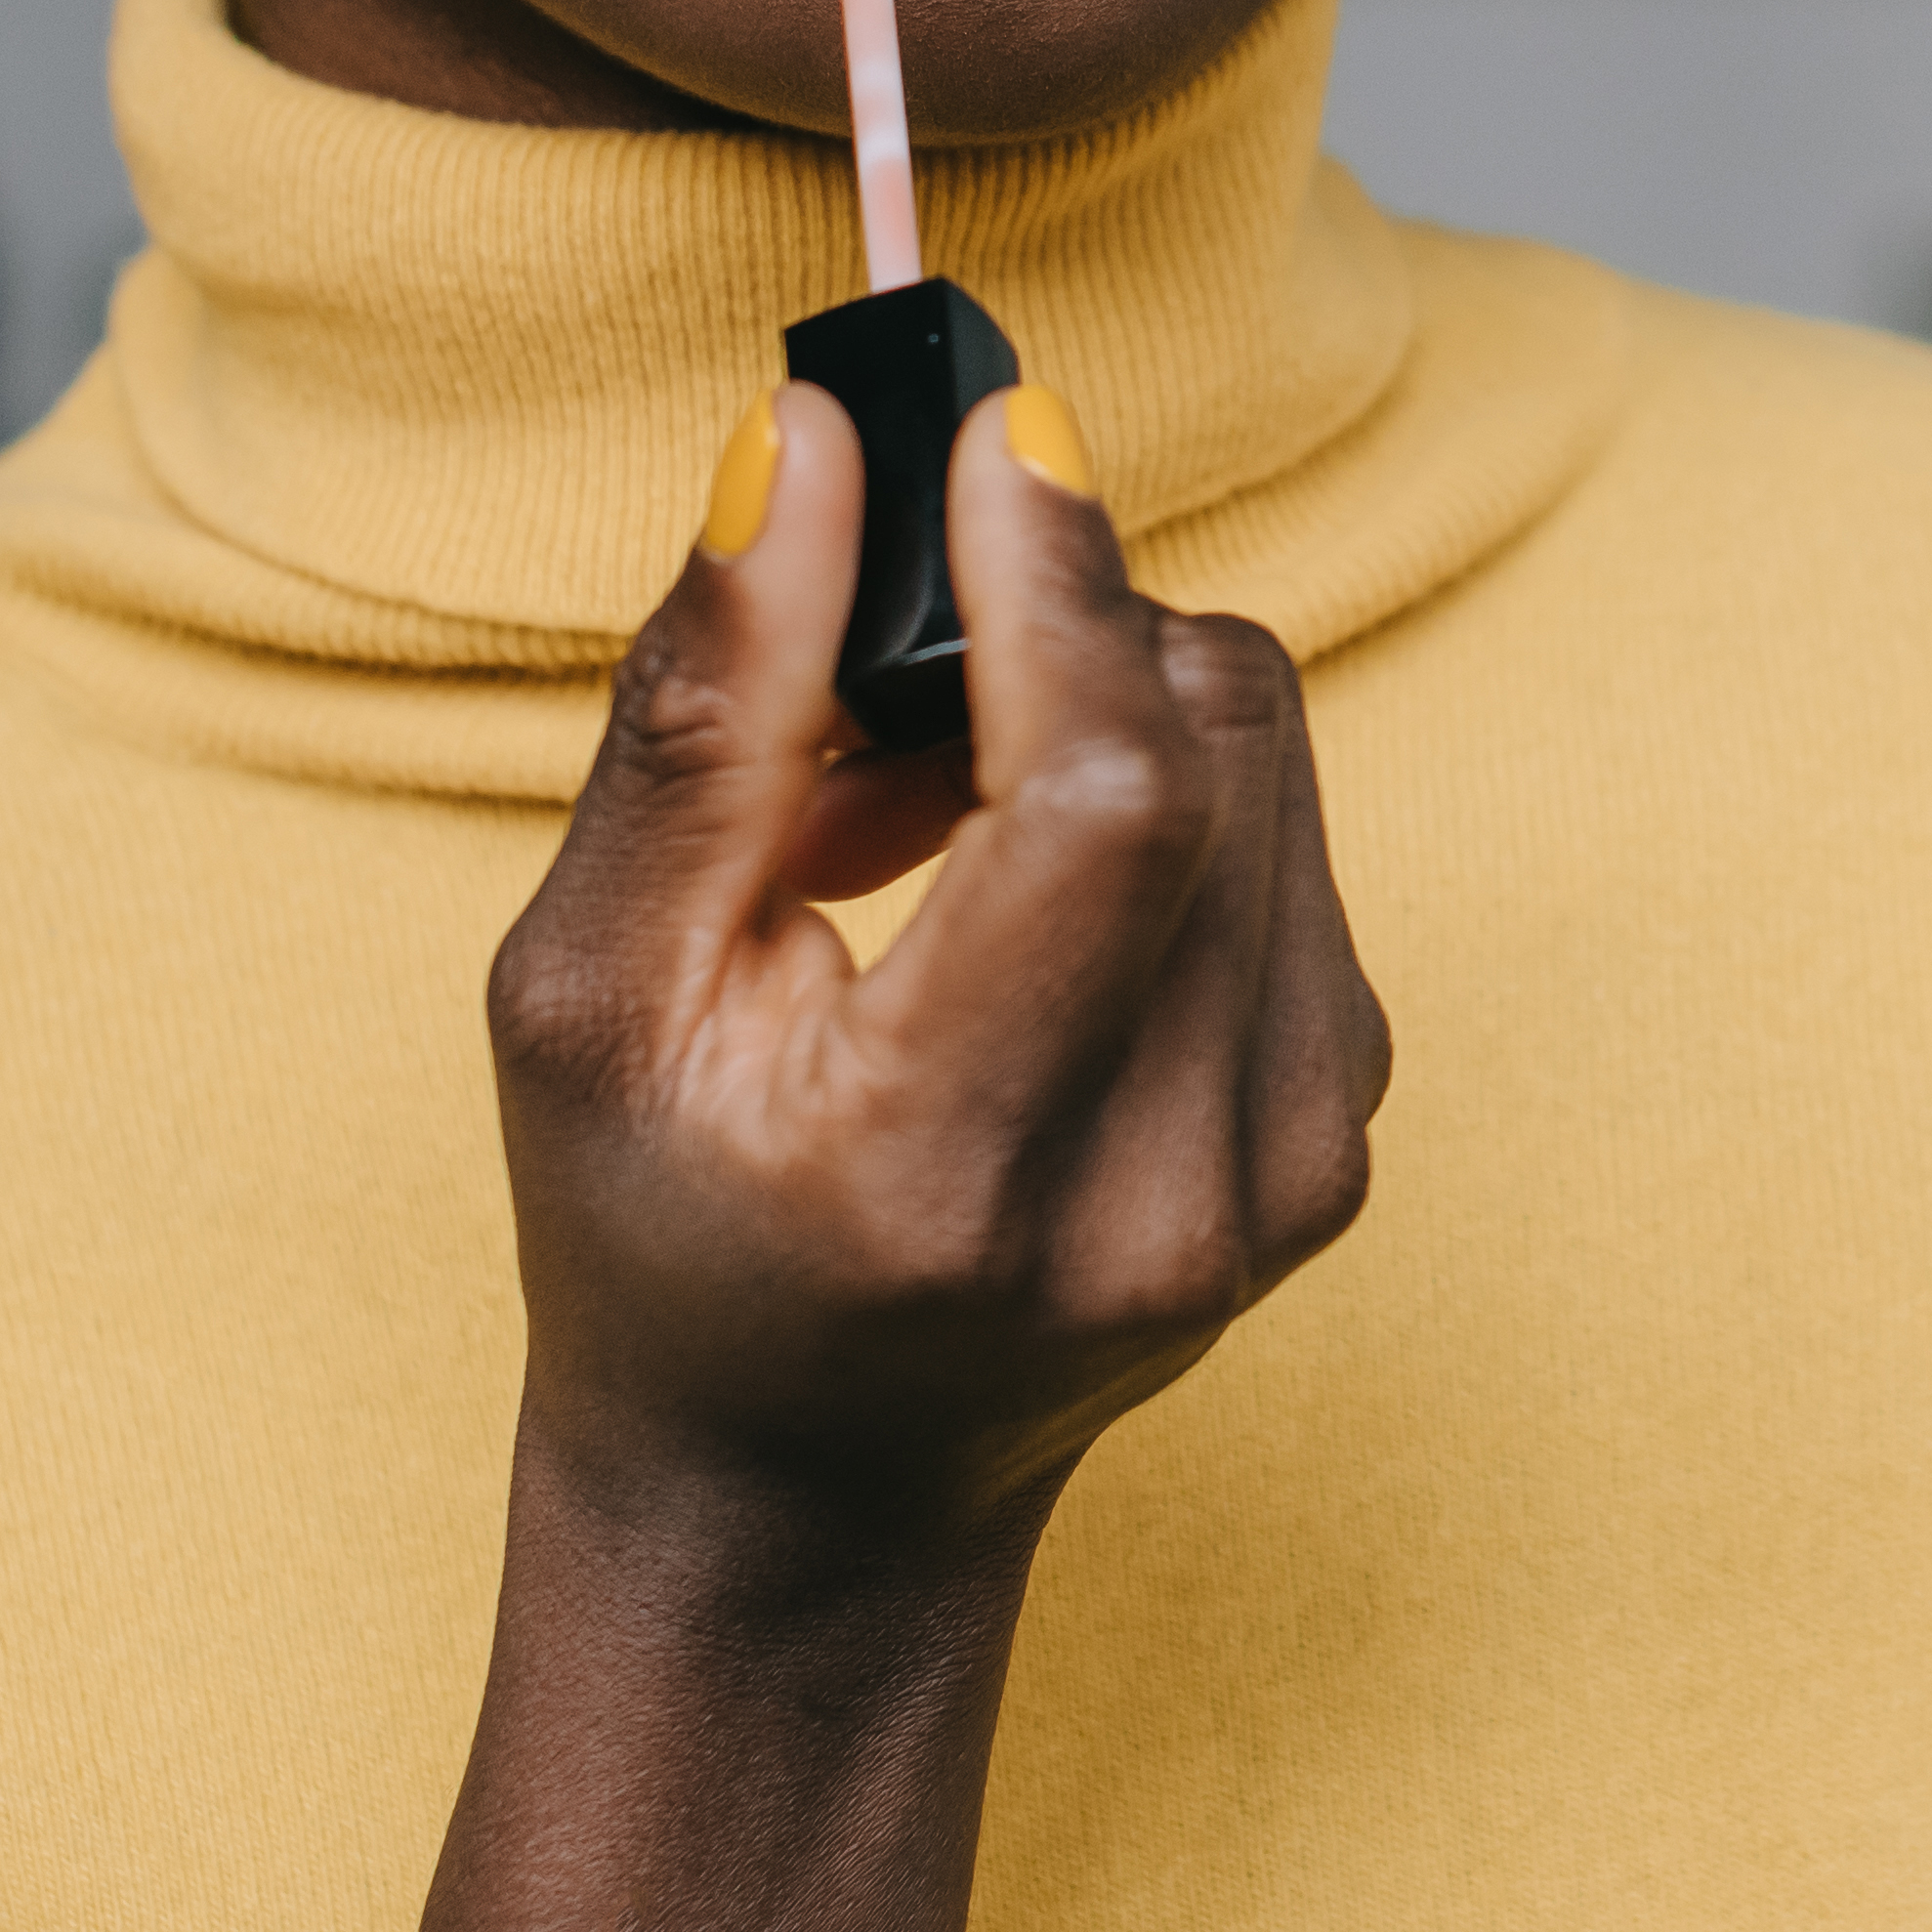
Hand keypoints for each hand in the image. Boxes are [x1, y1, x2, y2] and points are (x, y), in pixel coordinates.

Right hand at [308, 385, 1376, 1931]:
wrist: (813, 1503)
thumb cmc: (659, 1238)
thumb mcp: (587, 996)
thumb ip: (703, 716)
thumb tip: (816, 443)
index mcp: (957, 1175)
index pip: (1109, 799)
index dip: (1059, 578)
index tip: (980, 429)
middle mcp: (1170, 1192)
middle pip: (1210, 744)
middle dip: (1055, 622)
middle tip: (881, 666)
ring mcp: (1289, 1174)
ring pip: (1269, 756)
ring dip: (1104, 700)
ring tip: (923, 810)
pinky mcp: (1345, 1134)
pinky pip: (1291, 832)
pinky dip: (1164, 793)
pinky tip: (1020, 888)